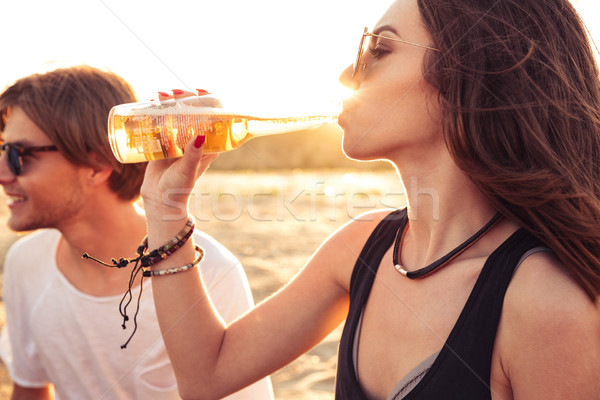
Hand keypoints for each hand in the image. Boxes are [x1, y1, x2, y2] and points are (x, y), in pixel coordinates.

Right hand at [140, 89, 218, 217]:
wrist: (160, 199)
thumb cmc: (179, 188)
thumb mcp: (188, 170)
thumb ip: (193, 155)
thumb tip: (199, 136)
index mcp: (207, 145)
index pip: (212, 118)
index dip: (208, 101)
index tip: (199, 91)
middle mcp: (194, 140)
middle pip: (192, 112)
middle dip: (184, 98)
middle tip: (173, 92)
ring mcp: (178, 139)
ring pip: (175, 115)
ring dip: (169, 101)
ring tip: (159, 95)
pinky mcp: (163, 142)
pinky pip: (161, 122)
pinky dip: (156, 110)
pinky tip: (150, 102)